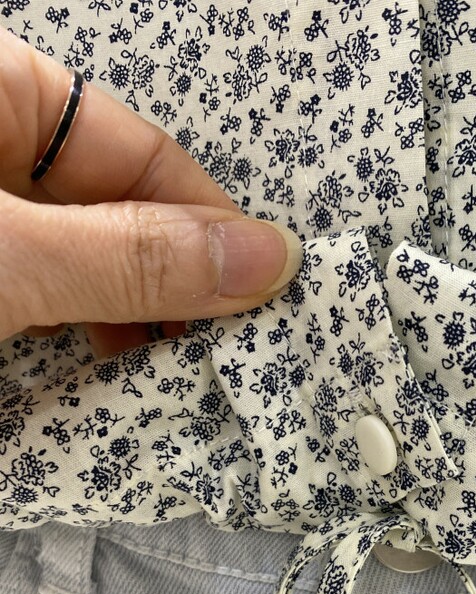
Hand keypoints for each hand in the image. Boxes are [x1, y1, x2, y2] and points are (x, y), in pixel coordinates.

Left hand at [0, 26, 302, 355]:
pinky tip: (102, 365)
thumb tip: (257, 257)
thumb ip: (127, 257)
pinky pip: (41, 290)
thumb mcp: (8, 256)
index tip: (259, 289)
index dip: (210, 226)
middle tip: (217, 345)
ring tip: (164, 369)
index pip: (142, 151)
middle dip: (171, 280)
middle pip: (117, 204)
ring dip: (127, 316)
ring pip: (81, 254)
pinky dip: (75, 329)